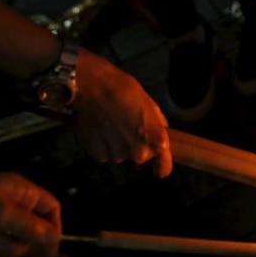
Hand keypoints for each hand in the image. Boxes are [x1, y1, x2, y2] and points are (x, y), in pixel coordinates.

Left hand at [0, 170, 61, 256]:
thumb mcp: (1, 214)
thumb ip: (31, 228)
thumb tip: (56, 239)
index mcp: (21, 193)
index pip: (51, 208)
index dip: (53, 229)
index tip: (48, 251)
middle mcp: (8, 206)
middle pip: (26, 235)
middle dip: (6, 244)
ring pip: (3, 246)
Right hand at [72, 49, 171, 177]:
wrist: (92, 87)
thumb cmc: (123, 91)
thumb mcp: (150, 105)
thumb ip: (157, 125)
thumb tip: (160, 134)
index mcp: (155, 140)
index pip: (164, 168)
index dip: (161, 167)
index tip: (159, 169)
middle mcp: (138, 153)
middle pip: (140, 157)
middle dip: (136, 146)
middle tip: (127, 127)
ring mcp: (116, 155)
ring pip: (121, 155)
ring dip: (117, 144)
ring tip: (111, 124)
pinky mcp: (97, 155)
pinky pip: (104, 153)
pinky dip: (102, 144)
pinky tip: (100, 128)